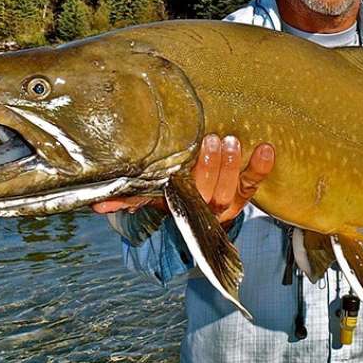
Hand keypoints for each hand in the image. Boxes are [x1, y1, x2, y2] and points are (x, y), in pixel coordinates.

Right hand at [91, 134, 275, 224]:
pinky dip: (261, 168)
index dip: (175, 189)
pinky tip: (266, 149)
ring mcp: (226, 202)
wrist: (201, 222)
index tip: (174, 170)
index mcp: (181, 206)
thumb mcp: (150, 198)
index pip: (179, 199)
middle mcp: (204, 207)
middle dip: (209, 167)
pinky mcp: (243, 195)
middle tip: (211, 140)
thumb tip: (96, 204)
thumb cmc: (171, 196)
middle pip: (208, 192)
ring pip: (231, 189)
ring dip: (231, 166)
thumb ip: (126, 198)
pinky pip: (254, 184)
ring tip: (231, 141)